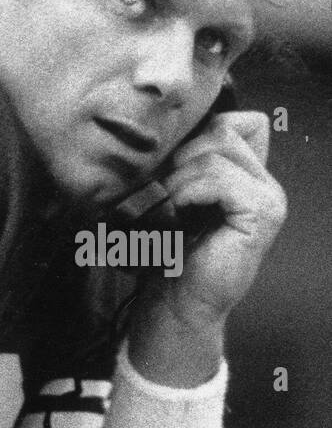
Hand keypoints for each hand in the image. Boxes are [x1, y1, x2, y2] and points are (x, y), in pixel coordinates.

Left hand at [142, 110, 284, 326]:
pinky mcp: (262, 213)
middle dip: (180, 156)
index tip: (167, 171)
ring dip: (178, 177)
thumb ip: (181, 165)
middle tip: (159, 193)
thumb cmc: (167, 258)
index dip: (195, 136)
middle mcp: (263, 181)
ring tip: (165, 209)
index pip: (232, 121)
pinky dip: (188, 190)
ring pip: (218, 150)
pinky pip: (219, 177)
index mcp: (244, 175)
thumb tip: (159, 131)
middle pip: (222, 130)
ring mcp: (268, 196)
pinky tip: (176, 214)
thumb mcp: (169, 200)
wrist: (174, 306)